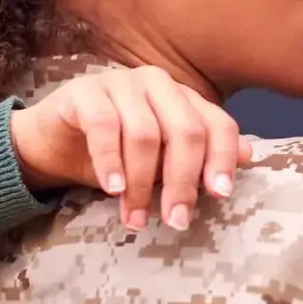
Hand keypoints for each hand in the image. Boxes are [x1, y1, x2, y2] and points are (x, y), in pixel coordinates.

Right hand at [9, 66, 250, 230]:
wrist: (54, 142)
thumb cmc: (116, 153)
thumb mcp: (161, 162)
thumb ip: (198, 157)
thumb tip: (248, 156)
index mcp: (183, 97)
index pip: (217, 124)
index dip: (222, 159)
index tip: (220, 196)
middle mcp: (157, 84)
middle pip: (185, 131)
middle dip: (183, 181)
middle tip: (176, 220)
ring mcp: (120, 83)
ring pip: (144, 134)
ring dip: (141, 184)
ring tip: (136, 218)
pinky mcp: (84, 93)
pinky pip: (103, 127)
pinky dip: (110, 162)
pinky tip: (113, 190)